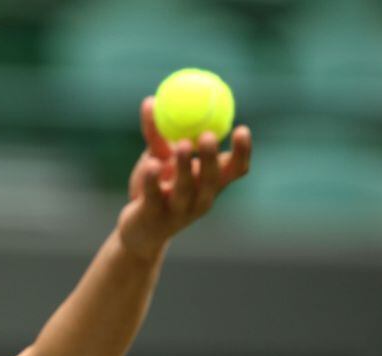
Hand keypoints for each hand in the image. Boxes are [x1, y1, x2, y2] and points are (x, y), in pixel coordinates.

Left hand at [117, 96, 252, 261]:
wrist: (138, 230)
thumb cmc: (156, 189)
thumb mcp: (158, 158)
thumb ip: (157, 134)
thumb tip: (151, 100)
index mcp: (210, 183)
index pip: (236, 170)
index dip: (243, 152)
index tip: (242, 129)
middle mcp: (200, 199)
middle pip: (212, 179)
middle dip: (212, 158)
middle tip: (208, 135)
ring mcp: (178, 211)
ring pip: (185, 189)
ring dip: (185, 166)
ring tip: (183, 144)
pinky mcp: (154, 218)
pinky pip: (153, 197)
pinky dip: (151, 181)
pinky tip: (150, 164)